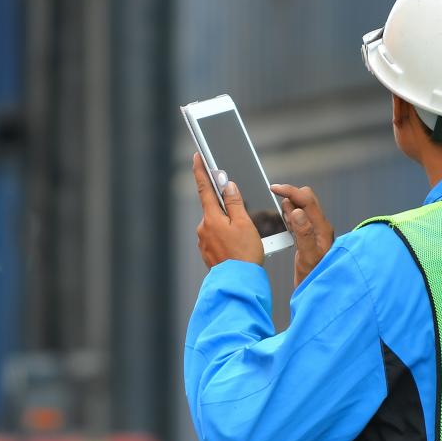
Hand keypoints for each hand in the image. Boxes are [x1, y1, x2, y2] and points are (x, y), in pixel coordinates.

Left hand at [193, 153, 264, 267]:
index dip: (201, 171)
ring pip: (216, 225)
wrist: (238, 284)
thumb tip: (227, 185)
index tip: (197, 156)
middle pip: (214, 209)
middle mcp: (203, 228)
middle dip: (227, 209)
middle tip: (243, 220)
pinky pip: (217, 238)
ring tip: (244, 241)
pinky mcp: (207, 252)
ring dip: (229, 227)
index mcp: (211, 218)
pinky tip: (237, 249)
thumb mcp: (244, 224)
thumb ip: (235, 202)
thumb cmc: (244, 254)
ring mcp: (203, 241)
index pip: (204, 188)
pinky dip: (227, 238)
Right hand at [270, 183, 332, 286]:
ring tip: (281, 214)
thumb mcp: (309, 257)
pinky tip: (285, 221)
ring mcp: (315, 232)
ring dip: (289, 206)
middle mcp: (320, 227)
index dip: (290, 191)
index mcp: (322, 228)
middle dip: (289, 196)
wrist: (321, 295)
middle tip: (276, 203)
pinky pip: (298, 220)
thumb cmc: (318, 279)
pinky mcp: (308, 238)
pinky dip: (289, 215)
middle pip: (306, 199)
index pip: (307, 199)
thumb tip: (296, 211)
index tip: (274, 188)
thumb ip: (304, 233)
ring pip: (301, 208)